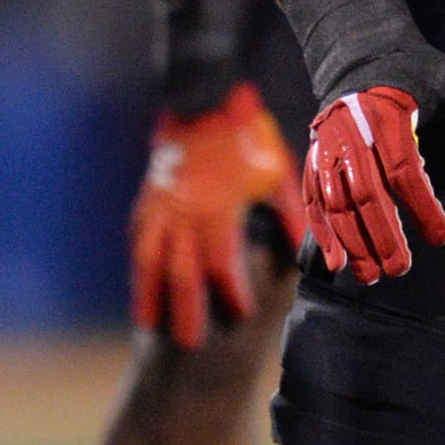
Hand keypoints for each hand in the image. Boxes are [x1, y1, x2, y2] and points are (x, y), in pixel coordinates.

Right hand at [130, 82, 306, 349]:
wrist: (203, 100)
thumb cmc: (247, 137)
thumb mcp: (276, 170)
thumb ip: (288, 210)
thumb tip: (306, 242)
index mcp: (217, 207)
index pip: (220, 260)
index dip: (230, 289)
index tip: (240, 313)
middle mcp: (183, 211)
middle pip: (180, 270)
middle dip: (184, 309)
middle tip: (189, 344)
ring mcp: (161, 205)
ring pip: (149, 257)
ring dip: (150, 292)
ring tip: (150, 323)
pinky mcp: (149, 197)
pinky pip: (138, 238)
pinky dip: (139, 265)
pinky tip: (142, 284)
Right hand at [305, 67, 444, 283]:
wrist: (358, 51)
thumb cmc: (411, 69)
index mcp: (386, 115)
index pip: (403, 169)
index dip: (422, 207)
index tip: (440, 237)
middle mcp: (351, 132)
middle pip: (365, 192)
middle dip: (382, 235)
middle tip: (401, 270)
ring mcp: (327, 146)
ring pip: (335, 201)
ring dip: (351, 242)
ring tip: (370, 276)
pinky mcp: (314, 155)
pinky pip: (313, 198)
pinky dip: (321, 231)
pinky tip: (335, 262)